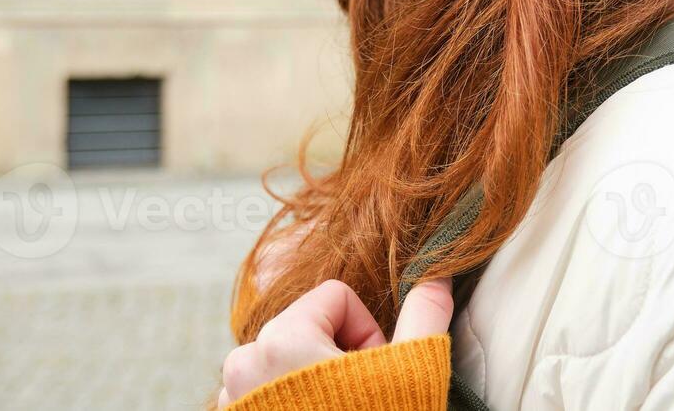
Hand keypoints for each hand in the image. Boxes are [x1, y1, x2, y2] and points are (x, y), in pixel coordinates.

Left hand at [218, 276, 452, 402]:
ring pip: (285, 362)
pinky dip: (288, 406)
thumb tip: (439, 275)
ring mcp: (234, 396)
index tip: (377, 375)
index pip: (336, 299)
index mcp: (284, 339)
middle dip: (340, 358)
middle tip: (361, 399)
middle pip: (307, 328)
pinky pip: (263, 393)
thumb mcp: (411, 373)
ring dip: (313, 382)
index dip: (369, 333)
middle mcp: (246, 363)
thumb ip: (424, 317)